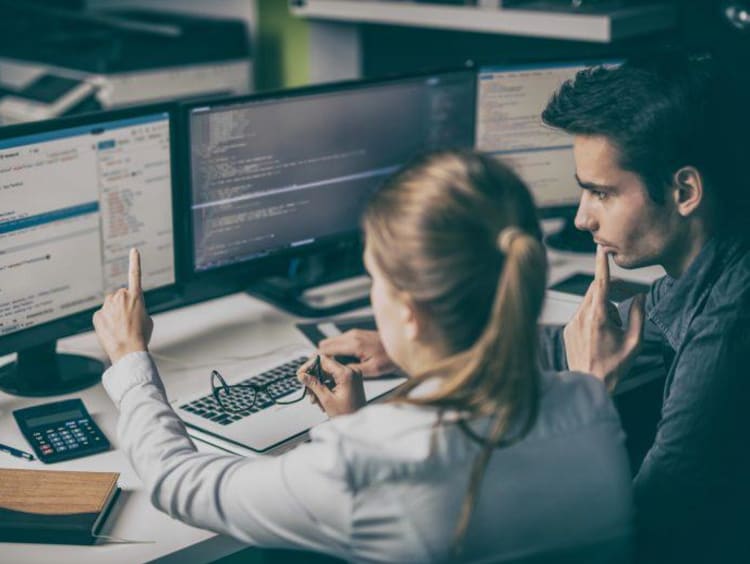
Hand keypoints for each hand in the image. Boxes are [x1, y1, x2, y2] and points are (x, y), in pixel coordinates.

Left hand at [93, 249, 153, 363]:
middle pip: (120, 295)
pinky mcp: (97, 315)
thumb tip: (127, 310)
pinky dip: (106, 321)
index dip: (135, 262)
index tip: (134, 250)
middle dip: (123, 304)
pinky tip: (112, 331)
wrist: (128, 350)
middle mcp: (120, 297)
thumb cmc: (141, 336)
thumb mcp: (147, 319)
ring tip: (121, 327)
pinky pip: (102, 315)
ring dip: (114, 312)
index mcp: (136, 297)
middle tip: (129, 319)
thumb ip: (137, 308)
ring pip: (110, 305)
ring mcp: (107, 305)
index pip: (136, 275)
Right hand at [297, 354, 365, 416]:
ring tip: (315, 400)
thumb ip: (313, 384)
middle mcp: (351, 371)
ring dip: (318, 385)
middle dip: (314, 379)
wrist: (359, 426)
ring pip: (328, 374)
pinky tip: (321, 400)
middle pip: (325, 367)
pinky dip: (326, 387)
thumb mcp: (326, 399)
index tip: (300, 374)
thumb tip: (302, 374)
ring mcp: (352, 376)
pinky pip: (334, 379)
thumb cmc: (347, 414)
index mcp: (346, 373)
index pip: (323, 360)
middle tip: (307, 391)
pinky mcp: (351, 381)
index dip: (309, 366)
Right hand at [319, 329, 395, 377]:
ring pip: (331, 342)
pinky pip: (339, 341)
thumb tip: (337, 371)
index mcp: (354, 344)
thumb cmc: (388, 358)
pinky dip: (335, 350)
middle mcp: (351, 336)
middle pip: (325, 344)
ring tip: (330, 367)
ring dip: (328, 353)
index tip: (313, 368)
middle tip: (321, 369)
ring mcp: (353, 333)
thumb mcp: (372, 369)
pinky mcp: (356, 334)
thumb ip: (353, 370)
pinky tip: (340, 361)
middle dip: (321, 356)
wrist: (400, 346)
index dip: (317, 359)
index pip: (326, 349)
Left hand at [563, 245, 644, 389]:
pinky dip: (593, 316)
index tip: (601, 249)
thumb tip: (639, 296)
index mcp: (598, 316)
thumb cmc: (615, 366)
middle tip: (626, 301)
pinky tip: (600, 336)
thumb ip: (638, 314)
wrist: (590, 383)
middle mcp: (581, 316)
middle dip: (611, 290)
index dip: (602, 264)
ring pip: (589, 302)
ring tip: (613, 329)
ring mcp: (572, 322)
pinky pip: (582, 314)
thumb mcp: (635, 341)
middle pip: (596, 290)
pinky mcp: (567, 329)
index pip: (600, 282)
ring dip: (604, 306)